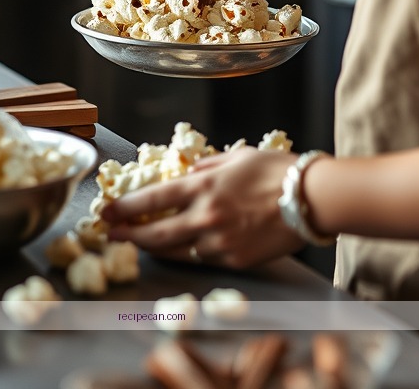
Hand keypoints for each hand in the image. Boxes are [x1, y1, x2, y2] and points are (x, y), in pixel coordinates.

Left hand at [101, 148, 305, 268]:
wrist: (311, 199)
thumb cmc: (277, 171)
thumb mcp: (237, 157)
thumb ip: (208, 165)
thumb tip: (189, 170)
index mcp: (204, 185)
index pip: (153, 199)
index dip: (125, 208)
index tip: (107, 211)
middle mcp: (206, 216)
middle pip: (156, 233)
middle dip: (129, 236)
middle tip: (111, 236)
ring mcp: (219, 242)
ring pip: (178, 250)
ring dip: (160, 246)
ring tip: (143, 243)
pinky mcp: (234, 261)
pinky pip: (205, 258)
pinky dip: (194, 252)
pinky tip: (189, 246)